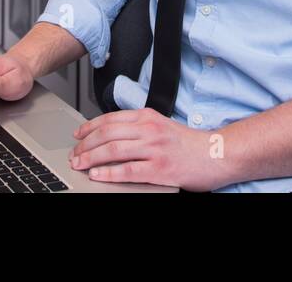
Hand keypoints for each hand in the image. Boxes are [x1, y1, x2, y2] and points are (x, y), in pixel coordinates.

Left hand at [67, 107, 227, 190]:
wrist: (216, 154)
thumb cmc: (189, 143)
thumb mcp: (161, 125)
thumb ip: (139, 127)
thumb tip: (111, 133)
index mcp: (148, 117)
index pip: (110, 119)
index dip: (89, 127)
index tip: (77, 135)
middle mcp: (149, 130)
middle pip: (107, 134)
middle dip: (85, 145)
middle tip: (74, 154)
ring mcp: (154, 149)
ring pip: (113, 151)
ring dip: (91, 158)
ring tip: (79, 164)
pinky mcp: (160, 169)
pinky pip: (128, 171)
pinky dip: (108, 173)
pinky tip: (97, 175)